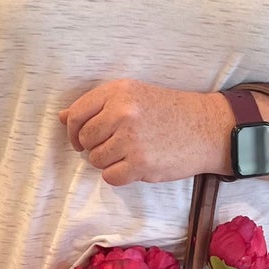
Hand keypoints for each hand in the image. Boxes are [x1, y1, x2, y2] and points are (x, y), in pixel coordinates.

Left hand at [59, 80, 225, 185]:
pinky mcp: (141, 163)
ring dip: (109, 161)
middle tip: (115, 145)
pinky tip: (136, 165)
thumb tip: (62, 117)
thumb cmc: (169, 111)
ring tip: (130, 153)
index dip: (73, 131)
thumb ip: (97, 105)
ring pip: (96, 160)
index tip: (80, 139)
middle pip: (85, 140)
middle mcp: (123, 112)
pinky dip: (120, 175)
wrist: (206, 128)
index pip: (76, 114)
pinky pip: (111, 177)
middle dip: (94, 147)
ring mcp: (132, 139)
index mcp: (119, 92)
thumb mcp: (134, 96)